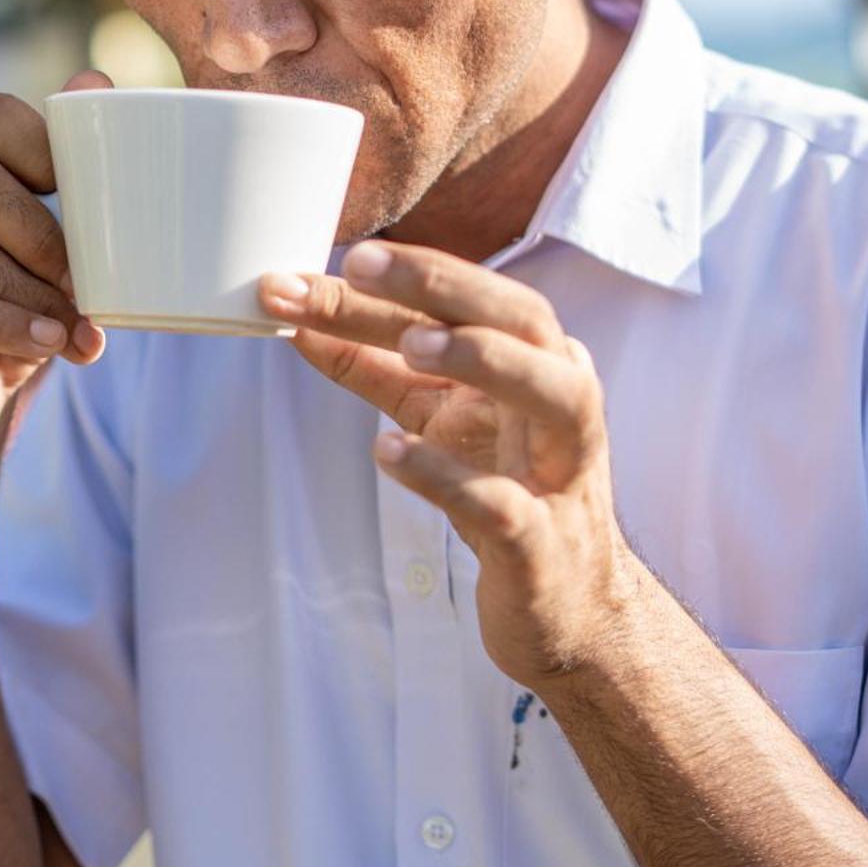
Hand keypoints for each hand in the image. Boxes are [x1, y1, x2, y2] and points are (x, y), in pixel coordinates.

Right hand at [0, 70, 110, 477]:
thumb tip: (95, 80)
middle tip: (85, 283)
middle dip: (38, 232)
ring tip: (73, 329)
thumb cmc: (10, 311)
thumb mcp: (50, 249)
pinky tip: (40, 344)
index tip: (89, 197)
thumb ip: (72, 175)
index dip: (39, 143)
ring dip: (24, 292)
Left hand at [259, 240, 639, 689]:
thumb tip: (299, 314)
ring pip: (553, 394)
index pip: (476, 298)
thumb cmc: (504, 489)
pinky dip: (448, 475)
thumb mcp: (436, 414)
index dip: (411, 271)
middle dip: (446, 285)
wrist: (568, 608)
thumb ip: (374, 364)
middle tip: (362, 266)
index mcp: (537, 360)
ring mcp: (561, 473)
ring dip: (481, 358)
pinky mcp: (543, 545)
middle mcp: (563, 401)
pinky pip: (505, 504)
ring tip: (408, 345)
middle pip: (524, 319)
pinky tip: (388, 453)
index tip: (341, 257)